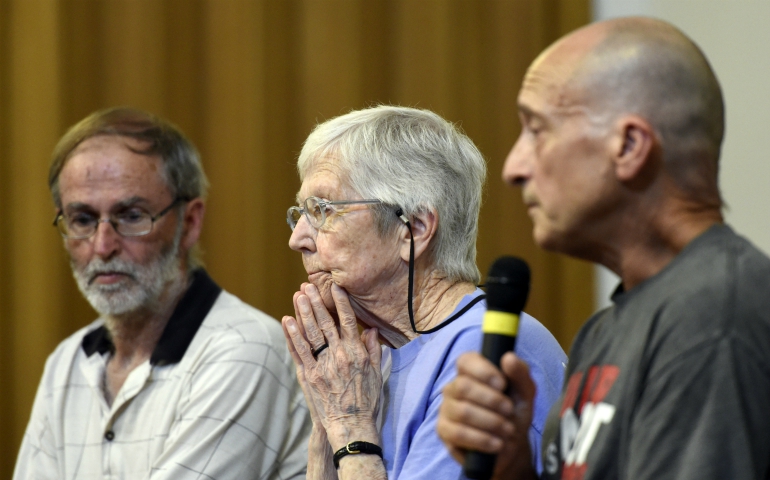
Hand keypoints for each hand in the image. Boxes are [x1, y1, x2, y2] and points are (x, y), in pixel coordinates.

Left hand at [282, 282, 381, 450]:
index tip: (336, 288)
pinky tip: (288, 321)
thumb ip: (373, 349)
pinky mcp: (309, 376)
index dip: (341, 303)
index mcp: (356, 353)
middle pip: (326, 323)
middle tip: (309, 285)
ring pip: (311, 334)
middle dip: (317, 302)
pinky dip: (292, 335)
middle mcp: (339, 356)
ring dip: (303, 313)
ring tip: (298, 296)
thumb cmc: (366, 400)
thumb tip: (371, 329)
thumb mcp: (376, 373)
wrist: (351, 424)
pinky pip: (299, 351)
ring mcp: (322, 365)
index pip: (348, 321)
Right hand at [437, 352, 537, 479]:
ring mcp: (446, 409)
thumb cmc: (514, 412)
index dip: (483, 371)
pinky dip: (482, 439)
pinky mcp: (444, 431)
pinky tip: (497, 443)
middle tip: (509, 410)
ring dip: (491, 422)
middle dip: (491, 400)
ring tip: (508, 430)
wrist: (512, 445)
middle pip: (463, 386)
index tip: (502, 384)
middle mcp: (453, 387)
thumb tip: (508, 358)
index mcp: (471, 371)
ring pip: (462, 411)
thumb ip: (520, 372)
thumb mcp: (525, 391)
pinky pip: (458, 433)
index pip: (465, 361)